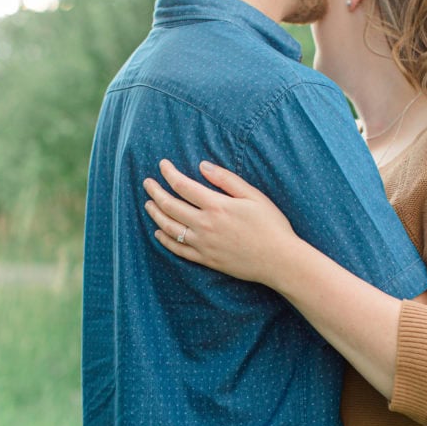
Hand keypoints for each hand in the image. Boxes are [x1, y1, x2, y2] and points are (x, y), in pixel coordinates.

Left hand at [143, 160, 304, 287]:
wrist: (279, 260)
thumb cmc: (271, 225)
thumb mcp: (253, 196)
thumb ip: (226, 179)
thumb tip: (202, 166)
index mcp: (217, 206)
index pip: (183, 186)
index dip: (169, 173)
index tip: (162, 165)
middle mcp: (205, 225)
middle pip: (170, 206)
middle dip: (155, 192)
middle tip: (147, 183)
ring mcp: (203, 244)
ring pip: (170, 228)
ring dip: (156, 214)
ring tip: (148, 204)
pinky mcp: (206, 260)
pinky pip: (179, 250)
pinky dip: (165, 240)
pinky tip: (158, 232)